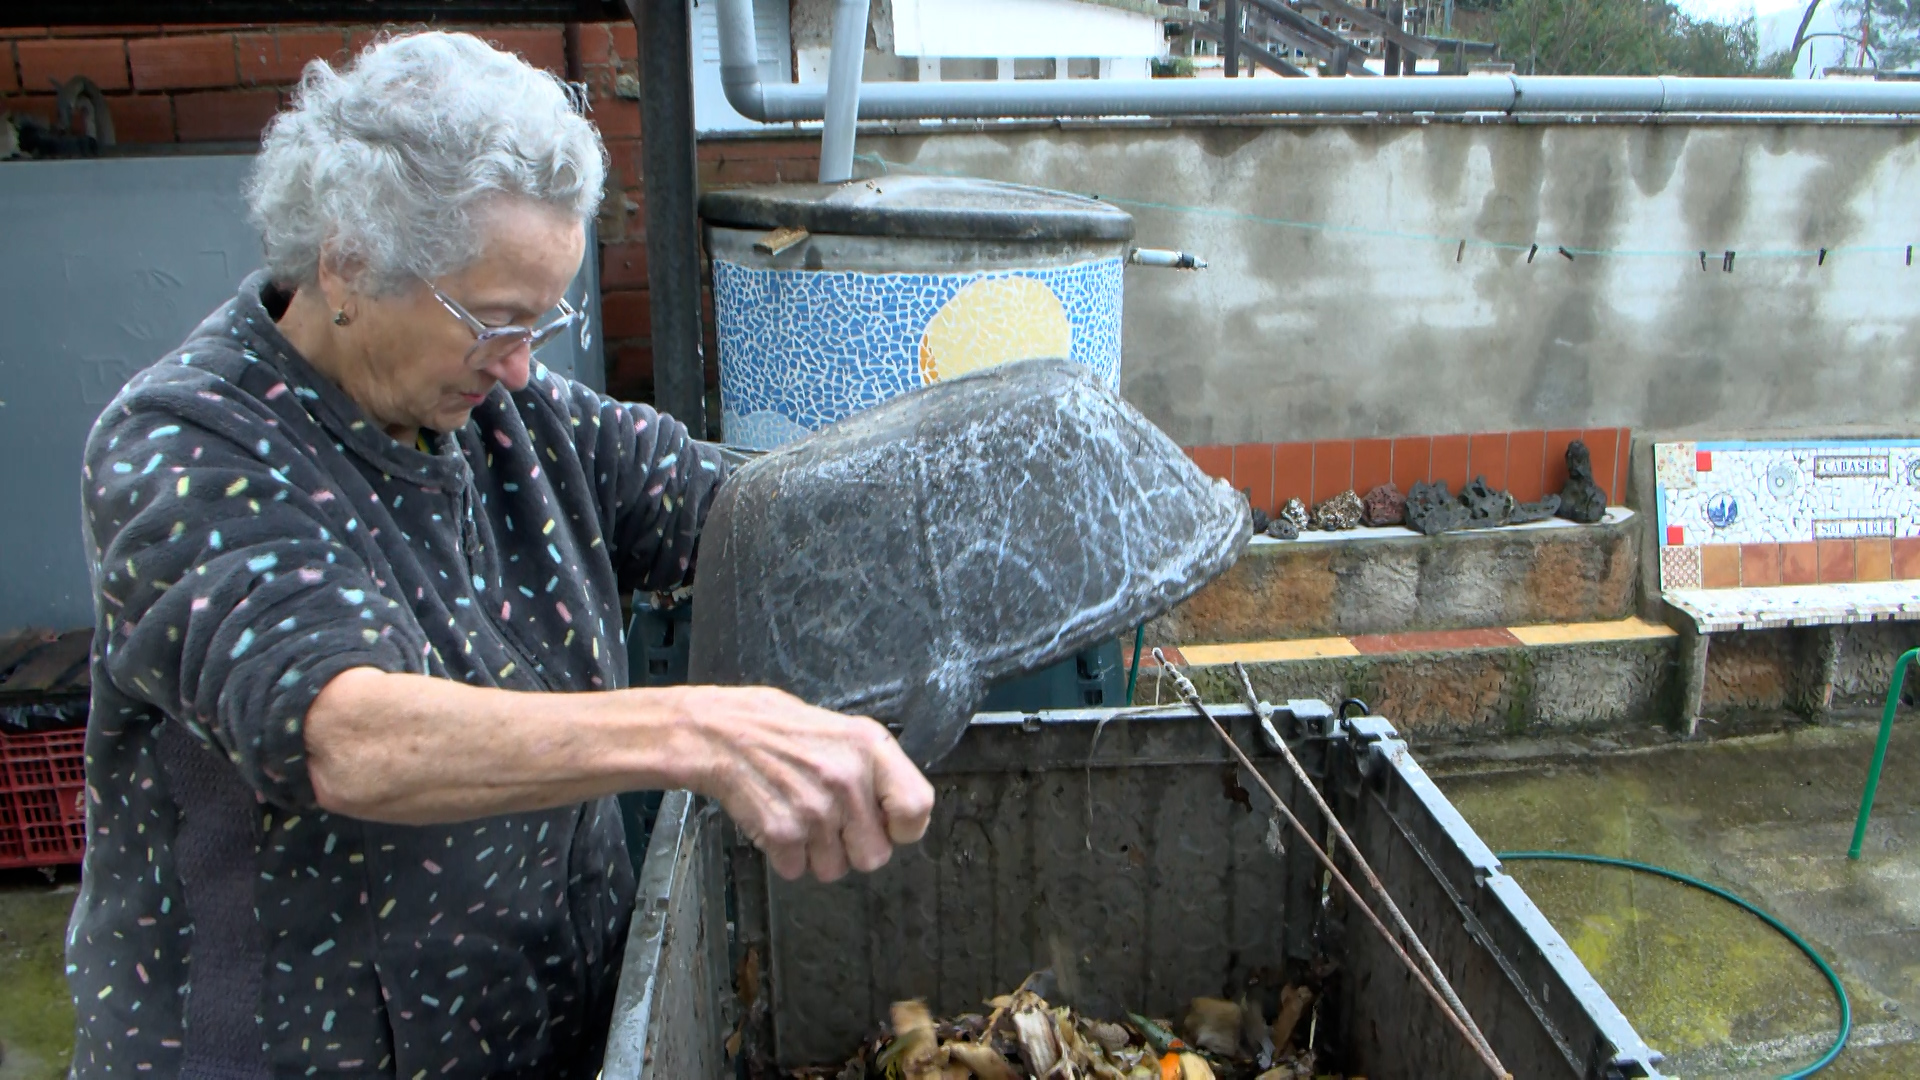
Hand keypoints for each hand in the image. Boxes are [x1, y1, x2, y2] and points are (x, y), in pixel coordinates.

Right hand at [683, 686, 934, 881]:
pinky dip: (784, 855)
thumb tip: (900, 815)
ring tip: (798, 815)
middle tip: (830, 821)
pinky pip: (797, 870)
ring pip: (834, 870)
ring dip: (816, 853)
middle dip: (852, 848)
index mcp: (870, 748)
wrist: (720, 732)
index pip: (917, 808)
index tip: (885, 824)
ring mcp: (815, 809)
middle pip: (875, 856)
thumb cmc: (782, 730)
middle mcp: (848, 779)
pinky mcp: (781, 832)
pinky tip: (776, 819)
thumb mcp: (844, 731)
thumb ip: (876, 771)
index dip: (903, 826)